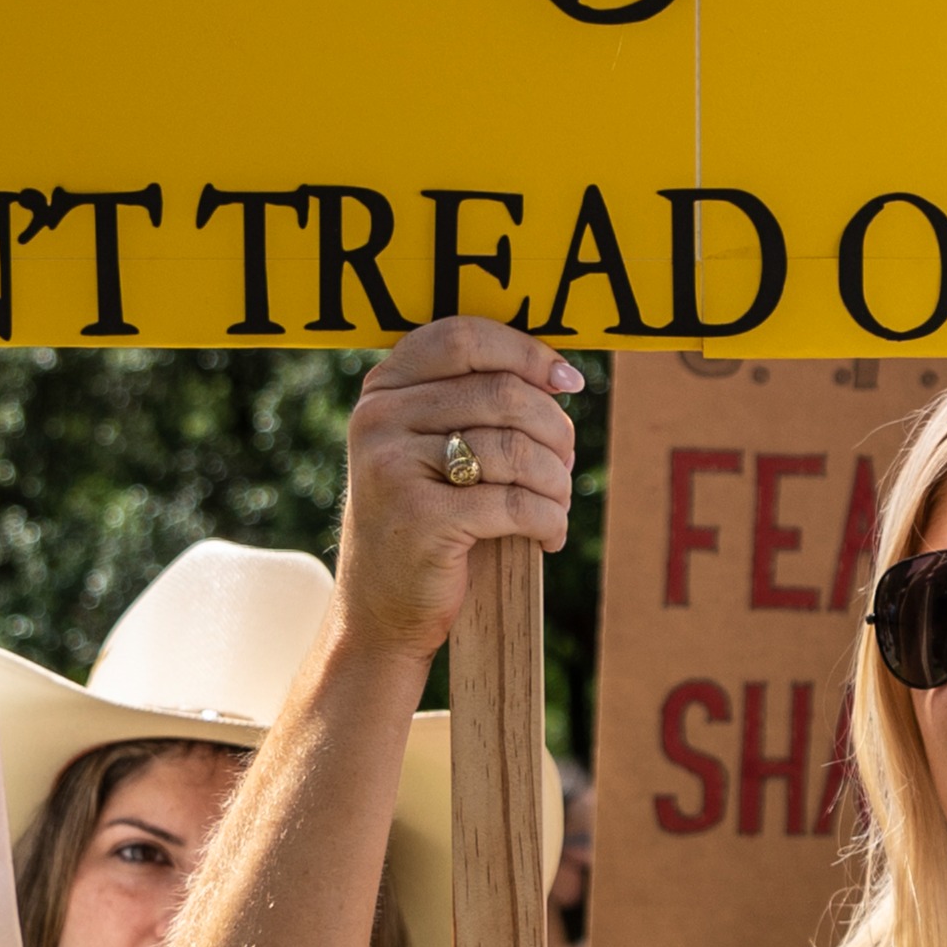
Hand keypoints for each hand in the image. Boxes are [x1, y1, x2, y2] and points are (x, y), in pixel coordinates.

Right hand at [335, 318, 583, 657]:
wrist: (379, 609)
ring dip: (555, 481)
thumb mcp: (429, 448)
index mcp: (383, 390)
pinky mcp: (419, 520)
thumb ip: (471, 402)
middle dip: (554, 430)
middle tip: (565, 463)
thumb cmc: (425, 520)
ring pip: (514, 449)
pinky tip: (548, 536)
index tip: (567, 382)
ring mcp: (393, 468)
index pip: (464, 337)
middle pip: (502, 393)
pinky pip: (515, 504)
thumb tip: (559, 375)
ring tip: (557, 503)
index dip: (527, 353)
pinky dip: (548, 520)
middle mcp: (379, 419)